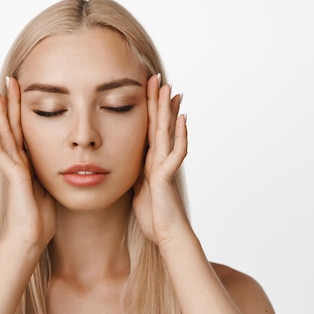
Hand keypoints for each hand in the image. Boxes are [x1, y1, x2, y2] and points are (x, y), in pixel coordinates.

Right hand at [0, 77, 55, 253]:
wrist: (29, 240)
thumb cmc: (40, 220)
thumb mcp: (51, 189)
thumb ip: (52, 174)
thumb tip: (66, 163)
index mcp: (29, 164)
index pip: (25, 132)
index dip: (24, 112)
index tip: (24, 91)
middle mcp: (18, 163)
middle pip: (12, 128)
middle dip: (9, 104)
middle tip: (6, 80)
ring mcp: (13, 170)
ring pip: (4, 136)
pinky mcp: (13, 178)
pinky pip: (1, 154)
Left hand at [132, 74, 189, 246]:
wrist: (166, 234)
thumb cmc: (154, 216)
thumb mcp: (137, 191)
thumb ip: (136, 175)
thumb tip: (130, 166)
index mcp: (148, 162)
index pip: (147, 129)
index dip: (147, 110)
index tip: (146, 89)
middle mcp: (158, 160)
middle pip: (158, 125)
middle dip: (158, 102)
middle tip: (159, 78)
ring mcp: (165, 167)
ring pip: (167, 134)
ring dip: (169, 112)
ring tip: (172, 90)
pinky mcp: (167, 177)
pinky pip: (176, 153)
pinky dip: (180, 136)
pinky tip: (182, 119)